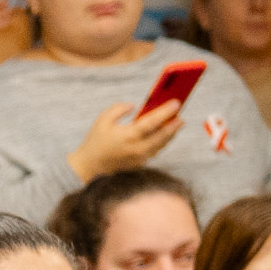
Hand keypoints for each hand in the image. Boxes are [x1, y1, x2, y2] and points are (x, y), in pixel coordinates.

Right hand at [63, 96, 181, 184]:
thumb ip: (119, 109)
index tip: (177, 102)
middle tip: (181, 114)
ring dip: (170, 133)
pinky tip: (165, 134)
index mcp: (128, 136)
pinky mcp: (140, 164)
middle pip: (163, 136)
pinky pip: (155, 151)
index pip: (153, 122)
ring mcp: (140, 158)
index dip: (166, 112)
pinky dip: (162, 141)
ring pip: (161, 145)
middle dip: (174, 124)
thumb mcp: (102, 120)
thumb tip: (135, 107)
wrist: (89, 167)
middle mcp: (137, 149)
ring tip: (177, 123)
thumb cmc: (95, 141)